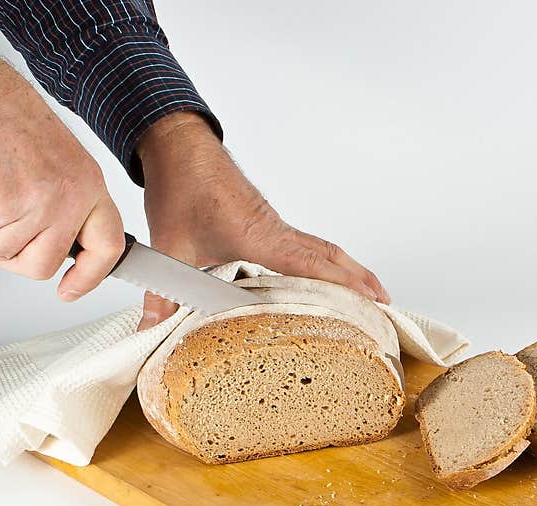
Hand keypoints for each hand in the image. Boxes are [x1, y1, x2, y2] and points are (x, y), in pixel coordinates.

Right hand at [0, 21, 124, 299]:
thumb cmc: (3, 121)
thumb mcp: (58, 164)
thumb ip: (66, 206)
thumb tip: (57, 247)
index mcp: (89, 186)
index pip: (108, 247)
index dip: (89, 277)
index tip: (70, 289)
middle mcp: (69, 197)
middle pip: (44, 263)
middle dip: (14, 257)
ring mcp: (36, 204)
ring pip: (4, 254)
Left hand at [134, 112, 389, 330]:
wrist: (179, 145)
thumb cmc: (181, 186)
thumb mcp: (169, 245)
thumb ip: (161, 294)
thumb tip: (150, 329)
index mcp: (259, 236)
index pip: (311, 264)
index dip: (342, 284)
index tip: (370, 301)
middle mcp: (275, 229)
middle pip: (331, 256)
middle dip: (361, 281)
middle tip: (385, 306)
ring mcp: (275, 224)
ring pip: (323, 248)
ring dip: (349, 270)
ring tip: (370, 294)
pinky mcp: (269, 222)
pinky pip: (309, 243)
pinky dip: (329, 260)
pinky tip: (327, 274)